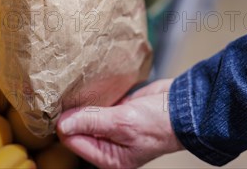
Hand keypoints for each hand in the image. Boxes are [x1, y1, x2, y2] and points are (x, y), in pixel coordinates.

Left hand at [57, 79, 183, 168]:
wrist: (185, 107)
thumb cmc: (160, 124)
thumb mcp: (122, 123)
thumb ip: (91, 121)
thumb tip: (62, 124)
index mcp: (108, 158)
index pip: (72, 141)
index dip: (65, 124)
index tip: (61, 106)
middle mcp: (108, 145)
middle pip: (76, 128)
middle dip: (73, 113)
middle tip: (68, 94)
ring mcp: (112, 128)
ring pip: (85, 114)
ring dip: (83, 103)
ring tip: (78, 89)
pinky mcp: (117, 112)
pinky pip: (97, 104)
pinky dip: (95, 96)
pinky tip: (93, 87)